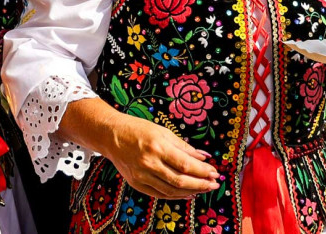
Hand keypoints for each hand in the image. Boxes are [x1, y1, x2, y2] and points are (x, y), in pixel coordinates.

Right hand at [102, 114, 219, 199]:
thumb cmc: (137, 129)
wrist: (111, 135)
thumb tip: (203, 157)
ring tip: (203, 189)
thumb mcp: (163, 131)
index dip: (202, 171)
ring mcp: (141, 175)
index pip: (185, 164)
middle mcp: (149, 163)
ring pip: (171, 190)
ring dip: (190, 191)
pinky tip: (186, 193)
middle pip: (180, 180)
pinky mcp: (136, 183)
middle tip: (214, 184)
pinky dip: (175, 196)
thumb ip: (183, 146)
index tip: (214, 172)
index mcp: (157, 147)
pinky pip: (159, 194)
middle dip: (200, 184)